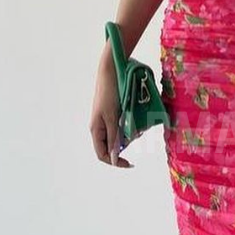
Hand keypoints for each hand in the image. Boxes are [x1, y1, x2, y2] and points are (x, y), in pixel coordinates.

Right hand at [90, 51, 132, 168]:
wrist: (111, 71)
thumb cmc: (109, 93)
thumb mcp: (112, 117)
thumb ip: (113, 138)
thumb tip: (112, 158)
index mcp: (96, 130)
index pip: (102, 155)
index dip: (115, 161)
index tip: (131, 163)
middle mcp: (100, 127)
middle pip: (113, 146)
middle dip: (126, 144)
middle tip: (138, 134)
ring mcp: (107, 120)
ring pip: (120, 136)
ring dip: (130, 133)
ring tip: (138, 122)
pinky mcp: (114, 113)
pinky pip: (123, 125)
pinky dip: (131, 125)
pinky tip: (136, 116)